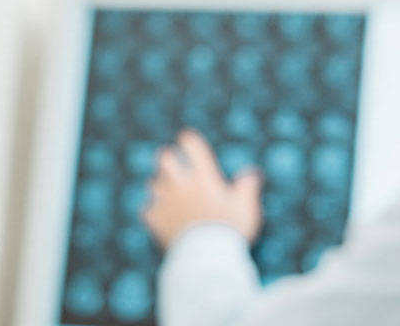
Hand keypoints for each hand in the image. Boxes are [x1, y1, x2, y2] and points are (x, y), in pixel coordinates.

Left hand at [141, 130, 263, 248]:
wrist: (206, 259)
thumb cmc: (230, 231)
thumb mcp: (246, 208)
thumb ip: (247, 188)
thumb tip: (252, 173)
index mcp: (203, 176)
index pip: (191, 145)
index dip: (189, 140)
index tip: (189, 141)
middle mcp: (180, 184)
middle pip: (165, 158)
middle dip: (168, 159)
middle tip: (173, 164)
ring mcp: (165, 201)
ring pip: (153, 183)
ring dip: (160, 186)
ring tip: (168, 194)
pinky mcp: (155, 220)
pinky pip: (148, 210)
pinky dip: (153, 213)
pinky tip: (160, 218)